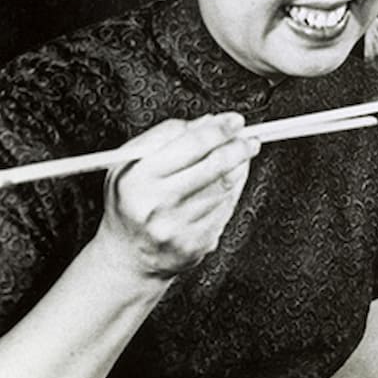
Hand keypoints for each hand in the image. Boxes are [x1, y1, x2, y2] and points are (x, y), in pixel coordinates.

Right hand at [96, 113, 259, 278]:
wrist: (128, 256)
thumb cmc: (129, 204)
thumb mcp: (128, 163)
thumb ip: (163, 137)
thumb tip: (207, 122)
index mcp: (138, 178)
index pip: (190, 145)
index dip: (219, 130)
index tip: (235, 121)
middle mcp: (157, 204)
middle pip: (213, 167)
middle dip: (238, 148)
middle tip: (250, 138)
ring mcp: (178, 228)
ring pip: (223, 189)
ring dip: (239, 168)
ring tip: (242, 156)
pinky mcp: (195, 244)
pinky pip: (224, 210)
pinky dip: (233, 191)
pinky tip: (232, 181)